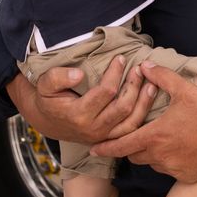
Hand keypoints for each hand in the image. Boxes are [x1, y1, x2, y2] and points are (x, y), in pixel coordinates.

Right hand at [5, 54, 155, 144]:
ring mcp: (104, 136)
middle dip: (134, 86)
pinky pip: (132, 130)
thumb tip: (79, 74)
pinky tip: (149, 99)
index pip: (106, 92)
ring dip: (144, 102)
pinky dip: (143, 115)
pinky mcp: (110, 139)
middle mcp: (93, 128)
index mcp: (78, 114)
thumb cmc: (49, 99)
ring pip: (131, 122)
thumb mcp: (45, 85)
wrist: (49, 122)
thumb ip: (58, 77)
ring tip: (152, 83)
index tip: (121, 58)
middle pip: (122, 107)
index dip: (115, 73)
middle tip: (139, 68)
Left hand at [90, 66, 196, 182]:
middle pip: (135, 155)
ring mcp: (174, 168)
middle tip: (132, 137)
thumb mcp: (184, 90)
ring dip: (150, 154)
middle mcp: (161, 156)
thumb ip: (161, 77)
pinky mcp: (187, 176)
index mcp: (155, 135)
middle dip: (130, 147)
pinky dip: (168, 162)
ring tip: (159, 140)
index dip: (106, 147)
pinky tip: (178, 149)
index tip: (93, 149)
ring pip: (152, 163)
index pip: (121, 145)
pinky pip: (169, 171)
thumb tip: (144, 65)